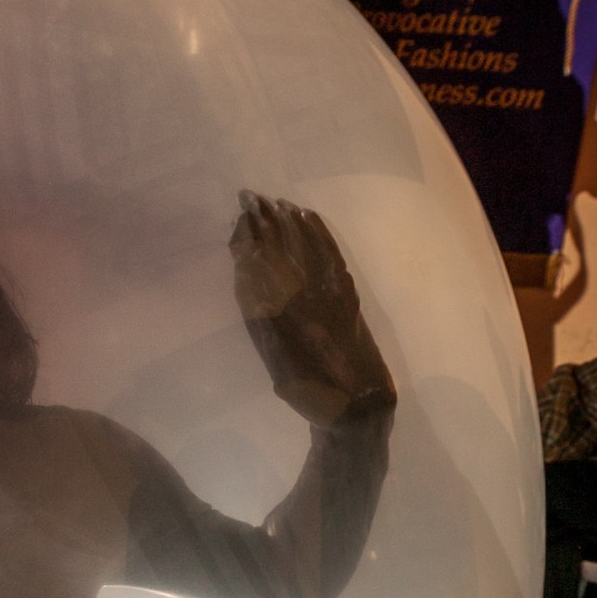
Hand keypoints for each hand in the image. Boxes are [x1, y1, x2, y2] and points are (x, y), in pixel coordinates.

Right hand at [229, 193, 395, 426]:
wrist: (358, 402)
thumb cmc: (307, 387)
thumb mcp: (272, 354)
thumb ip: (258, 309)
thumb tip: (246, 266)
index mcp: (282, 306)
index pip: (261, 256)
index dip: (250, 232)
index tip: (239, 212)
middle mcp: (307, 288)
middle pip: (283, 243)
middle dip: (266, 217)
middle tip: (250, 195)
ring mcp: (331, 286)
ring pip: (307, 242)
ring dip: (291, 219)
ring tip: (276, 202)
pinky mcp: (348, 290)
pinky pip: (331, 250)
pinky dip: (319, 231)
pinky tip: (310, 219)